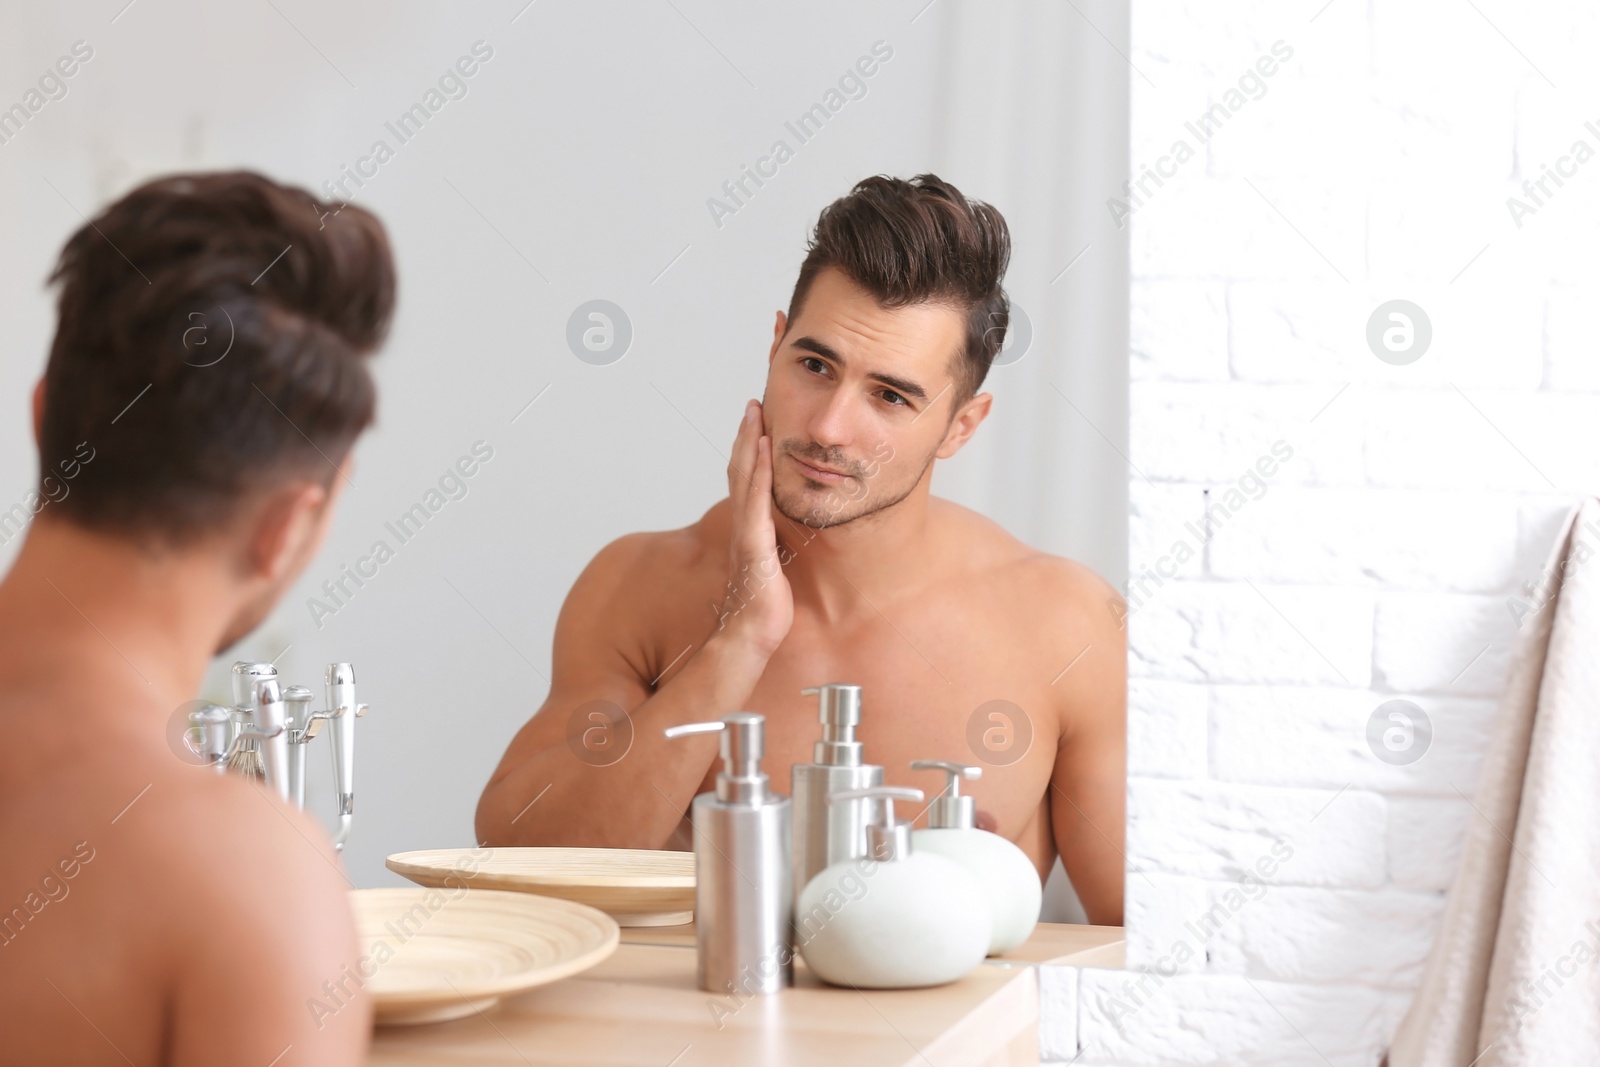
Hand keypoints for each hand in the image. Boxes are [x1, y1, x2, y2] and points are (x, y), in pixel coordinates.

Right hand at [716, 399, 793, 655]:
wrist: (749, 638)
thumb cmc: (762, 611)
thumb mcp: (771, 572)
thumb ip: (772, 552)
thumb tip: (781, 542)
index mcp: (747, 532)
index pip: (745, 483)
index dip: (748, 452)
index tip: (755, 424)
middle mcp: (742, 528)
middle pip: (739, 471)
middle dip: (746, 436)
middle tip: (753, 405)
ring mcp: (745, 535)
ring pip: (744, 480)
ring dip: (749, 444)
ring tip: (756, 414)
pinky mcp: (753, 547)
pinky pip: (755, 502)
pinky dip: (757, 472)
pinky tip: (763, 450)